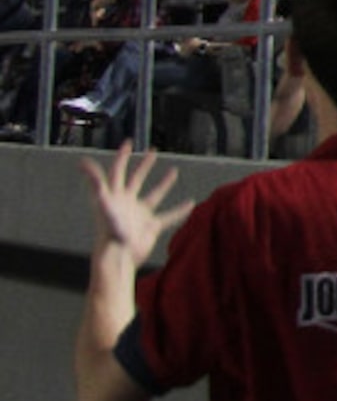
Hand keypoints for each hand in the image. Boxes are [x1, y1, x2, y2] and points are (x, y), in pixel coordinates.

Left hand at [81, 144, 193, 262]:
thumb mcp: (104, 204)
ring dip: (164, 184)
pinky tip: (191, 204)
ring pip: (154, 195)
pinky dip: (179, 211)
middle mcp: (127, 203)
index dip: (121, 157)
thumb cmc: (110, 232)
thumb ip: (96, 184)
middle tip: (152, 151)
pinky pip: (168, 216)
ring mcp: (140, 215)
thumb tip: (82, 162)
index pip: (117, 172)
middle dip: (143, 164)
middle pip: (136, 179)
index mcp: (115, 196)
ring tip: (173, 172)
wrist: (119, 258)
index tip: (128, 142)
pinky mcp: (151, 227)